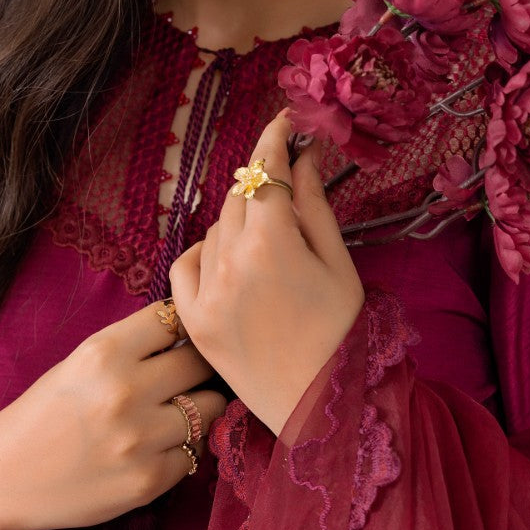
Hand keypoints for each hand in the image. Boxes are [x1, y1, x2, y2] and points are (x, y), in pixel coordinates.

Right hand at [0, 300, 227, 529]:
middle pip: (200, 362)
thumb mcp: (78, 364)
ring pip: (210, 407)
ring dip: (199, 407)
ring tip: (176, 413)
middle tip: (187, 377)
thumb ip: (131, 349)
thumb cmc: (43, 415)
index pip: (173, 319)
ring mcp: (140, 439)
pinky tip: (158, 447)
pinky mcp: (150, 480)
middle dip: (199, 367)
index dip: (181, 329)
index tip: (180, 340)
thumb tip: (191, 338)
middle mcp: (125, 392)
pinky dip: (184, 447)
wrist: (6, 480)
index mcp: (102, 354)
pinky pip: (195, 451)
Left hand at [168, 109, 365, 435]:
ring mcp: (205, 292)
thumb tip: (301, 158)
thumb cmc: (345, 335)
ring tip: (271, 247)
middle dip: (261, 183)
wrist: (321, 408)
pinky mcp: (192, 319)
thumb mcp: (339, 264)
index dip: (274, 139)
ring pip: (215, 229)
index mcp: (273, 243)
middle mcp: (231, 262)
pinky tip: (228, 263)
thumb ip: (315, 205)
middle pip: (239, 196)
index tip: (284, 122)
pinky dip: (204, 254)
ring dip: (239, 223)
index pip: (266, 171)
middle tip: (284, 181)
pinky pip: (185, 264)